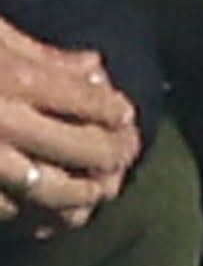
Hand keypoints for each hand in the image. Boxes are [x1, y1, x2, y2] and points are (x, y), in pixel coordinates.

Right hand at [0, 14, 139, 230]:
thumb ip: (43, 54)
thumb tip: (95, 68)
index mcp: (14, 79)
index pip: (83, 101)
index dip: (113, 111)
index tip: (127, 117)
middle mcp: (2, 123)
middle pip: (77, 147)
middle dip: (110, 154)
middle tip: (127, 155)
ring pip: (46, 189)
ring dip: (80, 193)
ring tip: (98, 192)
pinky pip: (6, 206)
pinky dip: (31, 211)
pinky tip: (45, 209)